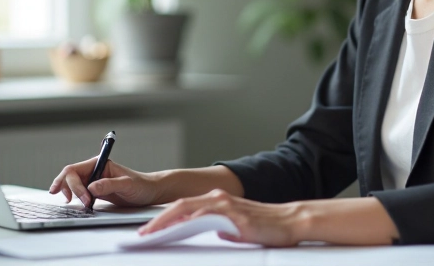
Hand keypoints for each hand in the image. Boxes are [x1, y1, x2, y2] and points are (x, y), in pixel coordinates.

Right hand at [48, 158, 158, 207]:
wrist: (149, 192)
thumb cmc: (141, 185)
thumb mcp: (127, 185)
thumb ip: (109, 184)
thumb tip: (91, 188)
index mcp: (100, 164)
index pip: (76, 170)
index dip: (75, 185)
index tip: (85, 198)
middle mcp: (94, 171)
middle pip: (70, 175)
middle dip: (65, 186)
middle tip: (67, 200)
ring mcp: (94, 181)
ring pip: (72, 184)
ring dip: (66, 191)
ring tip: (68, 201)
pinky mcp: (96, 192)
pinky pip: (79, 193)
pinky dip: (73, 197)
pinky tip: (72, 202)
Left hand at [137, 189, 305, 246]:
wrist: (291, 221)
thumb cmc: (268, 226)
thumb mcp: (238, 228)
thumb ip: (224, 228)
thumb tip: (215, 234)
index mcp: (218, 202)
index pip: (184, 208)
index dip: (164, 218)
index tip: (149, 231)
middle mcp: (218, 199)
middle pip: (179, 205)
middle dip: (157, 220)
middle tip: (142, 234)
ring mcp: (225, 205)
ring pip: (188, 208)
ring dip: (167, 221)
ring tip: (151, 234)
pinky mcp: (233, 215)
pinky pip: (205, 217)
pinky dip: (188, 222)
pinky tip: (178, 229)